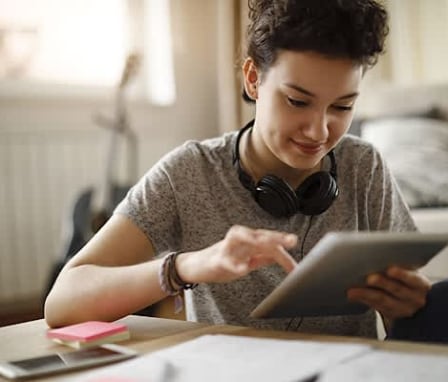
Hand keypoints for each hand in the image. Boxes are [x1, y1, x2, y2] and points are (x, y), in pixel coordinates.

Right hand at [176, 225, 297, 283]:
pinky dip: (234, 264)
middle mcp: (238, 241)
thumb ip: (262, 257)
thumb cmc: (220, 261)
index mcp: (248, 241)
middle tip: (291, 240)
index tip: (296, 268)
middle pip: (259, 236)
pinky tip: (243, 269)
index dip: (284, 254)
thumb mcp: (246, 259)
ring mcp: (226, 249)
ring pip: (242, 239)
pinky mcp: (215, 260)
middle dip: (276, 238)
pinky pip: (225, 260)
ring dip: (257, 241)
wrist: (194, 266)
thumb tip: (280, 255)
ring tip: (271, 245)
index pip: (269, 244)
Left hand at [347, 266, 430, 329]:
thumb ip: (398, 266)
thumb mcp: (408, 271)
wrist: (407, 298)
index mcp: (420, 284)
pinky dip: (362, 299)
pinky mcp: (389, 314)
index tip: (390, 269)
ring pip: (382, 300)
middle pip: (396, 290)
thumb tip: (376, 254)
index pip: (413, 279)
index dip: (402, 275)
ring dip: (366, 294)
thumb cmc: (404, 278)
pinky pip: (374, 306)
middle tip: (369, 278)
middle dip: (382, 283)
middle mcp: (414, 299)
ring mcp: (402, 309)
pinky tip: (352, 294)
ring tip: (352, 290)